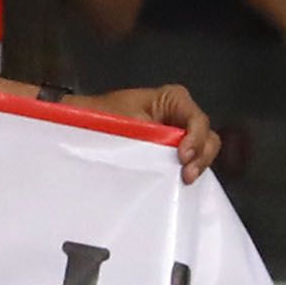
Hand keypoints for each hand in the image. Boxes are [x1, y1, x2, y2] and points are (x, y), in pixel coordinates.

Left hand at [76, 84, 221, 183]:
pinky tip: (178, 183)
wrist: (79, 125)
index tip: (182, 155)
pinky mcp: (172, 155)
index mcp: (171, 100)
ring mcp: (178, 138)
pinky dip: (188, 172)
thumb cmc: (97, 116)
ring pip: (203, 152)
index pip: (197, 118)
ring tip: (184, 180)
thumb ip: (144, 133)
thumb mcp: (121, 120)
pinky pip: (189, 164)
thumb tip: (158, 147)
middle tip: (187, 174)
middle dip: (201, 156)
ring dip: (198, 166)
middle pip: (207, 137)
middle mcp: (179, 118)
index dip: (195, 137)